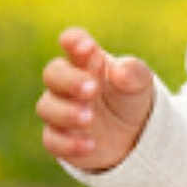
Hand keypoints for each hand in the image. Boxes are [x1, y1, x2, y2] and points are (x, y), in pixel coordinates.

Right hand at [37, 26, 153, 172]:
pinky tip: (90, 145)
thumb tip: (118, 72)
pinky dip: (68, 143)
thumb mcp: (140, 82)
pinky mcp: (59, 138)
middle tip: (92, 89)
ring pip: (46, 107)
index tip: (87, 47)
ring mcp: (60, 109)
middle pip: (53, 73)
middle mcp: (68, 82)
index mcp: (87, 60)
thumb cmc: (129, 97)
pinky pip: (52, 140)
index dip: (74, 41)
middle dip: (70, 81)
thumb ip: (132, 72)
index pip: (73, 41)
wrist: (131, 136)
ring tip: (89, 119)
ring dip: (66, 112)